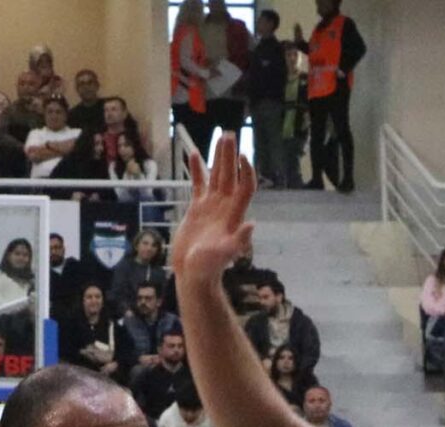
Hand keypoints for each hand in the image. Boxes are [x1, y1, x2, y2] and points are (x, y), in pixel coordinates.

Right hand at [172, 136, 255, 285]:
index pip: (244, 186)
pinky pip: (198, 184)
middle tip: (229, 134)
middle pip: (231, 175)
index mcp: (233, 214)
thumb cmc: (208, 267)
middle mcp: (225, 206)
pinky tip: (193, 154)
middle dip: (230, 155)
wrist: (193, 274)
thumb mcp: (224, 254)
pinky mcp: (197, 208)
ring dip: (219, 157)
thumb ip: (238, 241)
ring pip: (217, 175)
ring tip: (220, 136)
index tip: (242, 156)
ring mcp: (211, 205)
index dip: (245, 172)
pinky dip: (197, 170)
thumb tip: (251, 225)